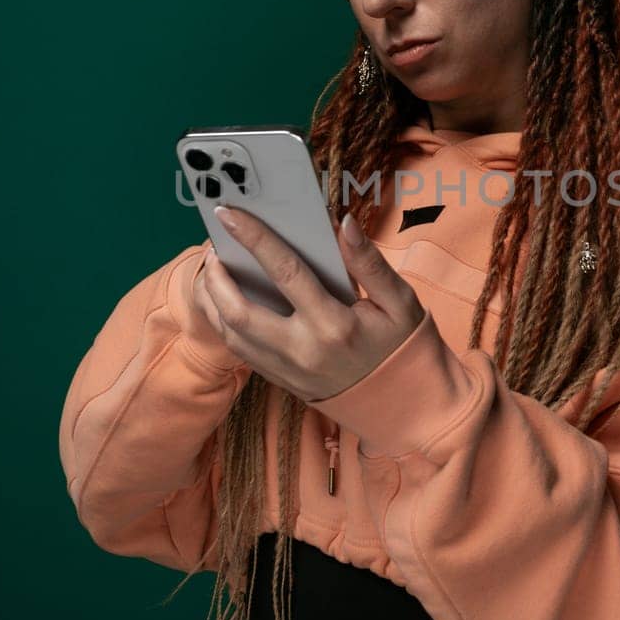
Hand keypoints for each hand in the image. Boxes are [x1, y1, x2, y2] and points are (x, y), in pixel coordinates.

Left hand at [192, 205, 426, 402]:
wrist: (406, 406)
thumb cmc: (403, 347)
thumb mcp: (400, 301)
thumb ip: (368, 261)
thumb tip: (343, 223)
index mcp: (334, 325)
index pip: (285, 272)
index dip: (254, 238)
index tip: (229, 213)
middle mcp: (303, 350)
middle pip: (239, 312)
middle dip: (217, 277)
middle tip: (215, 249)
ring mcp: (289, 371)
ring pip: (231, 335)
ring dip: (213, 301)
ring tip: (214, 271)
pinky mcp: (283, 382)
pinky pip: (241, 352)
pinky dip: (225, 323)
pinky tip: (225, 301)